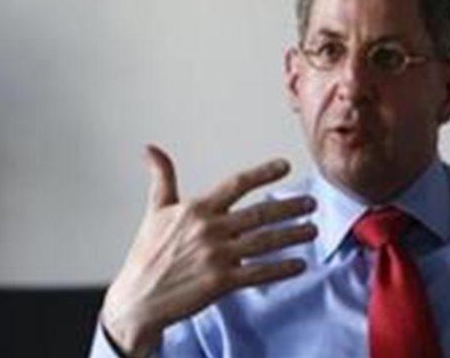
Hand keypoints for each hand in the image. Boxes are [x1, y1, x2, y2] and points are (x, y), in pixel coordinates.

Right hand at [100, 144, 316, 356]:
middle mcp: (210, 229)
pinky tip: (299, 264)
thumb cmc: (147, 255)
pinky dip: (282, 268)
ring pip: (265, 241)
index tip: (285, 165)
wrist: (138, 299)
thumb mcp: (154, 211)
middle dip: (290, 207)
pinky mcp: (221, 281)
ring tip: (312, 230)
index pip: (236, 184)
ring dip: (293, 235)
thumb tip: (150, 149)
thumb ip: (162, 178)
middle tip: (311, 203)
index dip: (263, 173)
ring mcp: (217, 256)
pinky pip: (259, 273)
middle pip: (259, 213)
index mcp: (197, 210)